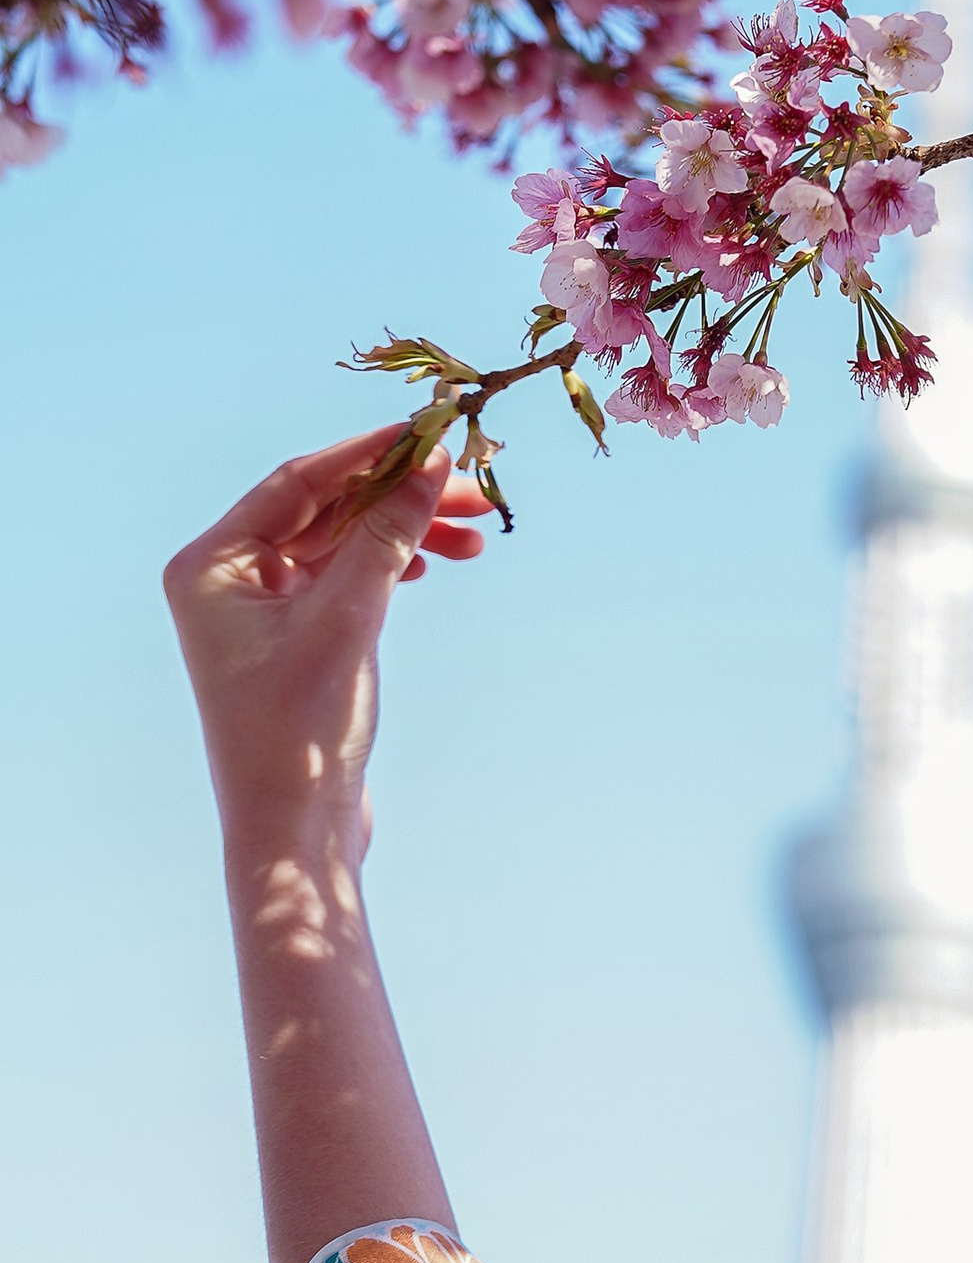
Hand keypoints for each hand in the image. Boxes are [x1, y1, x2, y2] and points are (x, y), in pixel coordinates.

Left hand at [164, 429, 489, 852]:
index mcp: (210, 565)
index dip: (369, 453)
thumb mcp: (349, 620)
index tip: (432, 432)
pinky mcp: (295, 640)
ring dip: (405, 532)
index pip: (298, 482)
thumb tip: (430, 465)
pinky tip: (434, 564)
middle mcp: (226, 579)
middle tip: (471, 488)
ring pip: (342, 543)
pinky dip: (392, 566)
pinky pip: (346, 578)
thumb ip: (387, 535)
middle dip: (398, 496)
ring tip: (473, 535)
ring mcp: (260, 610)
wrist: (295, 830)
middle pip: (324, 509)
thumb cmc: (301, 731)